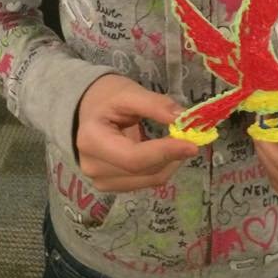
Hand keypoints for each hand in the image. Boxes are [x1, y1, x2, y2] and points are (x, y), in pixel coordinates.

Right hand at [76, 74, 197, 191]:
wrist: (86, 108)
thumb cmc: (105, 96)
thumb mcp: (128, 92)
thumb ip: (154, 104)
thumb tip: (182, 118)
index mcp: (92, 140)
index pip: (134, 158)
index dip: (164, 152)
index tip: (192, 144)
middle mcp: (93, 167)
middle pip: (144, 171)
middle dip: (172, 156)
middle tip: (191, 137)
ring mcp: (101, 180)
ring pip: (148, 180)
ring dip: (169, 163)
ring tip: (177, 141)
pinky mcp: (111, 185)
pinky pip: (145, 181)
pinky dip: (161, 167)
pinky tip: (164, 151)